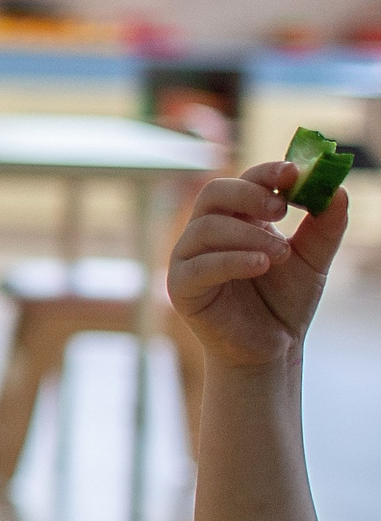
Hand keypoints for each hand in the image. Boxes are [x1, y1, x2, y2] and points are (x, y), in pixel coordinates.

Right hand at [169, 162, 345, 368]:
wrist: (271, 349)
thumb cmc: (284, 302)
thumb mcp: (313, 260)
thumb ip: (325, 227)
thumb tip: (338, 191)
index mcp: (238, 219)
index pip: (245, 181)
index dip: (266, 172)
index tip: (294, 171)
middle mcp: (208, 232)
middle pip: (214, 193)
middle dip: (248, 194)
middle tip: (281, 209)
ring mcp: (190, 257)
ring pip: (206, 227)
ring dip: (247, 235)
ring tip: (280, 255)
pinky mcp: (181, 286)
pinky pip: (199, 265)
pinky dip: (232, 261)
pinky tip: (260, 265)